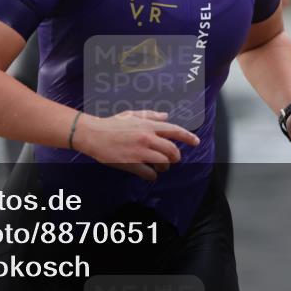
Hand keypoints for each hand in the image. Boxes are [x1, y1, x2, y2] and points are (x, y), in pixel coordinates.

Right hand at [75, 110, 199, 181]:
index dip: (188, 137)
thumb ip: (151, 115)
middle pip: (172, 151)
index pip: (175, 130)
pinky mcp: (132, 164)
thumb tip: (166, 116)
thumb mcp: (132, 115)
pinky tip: (149, 174)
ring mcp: (140, 152)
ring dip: (164, 167)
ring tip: (158, 167)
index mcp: (148, 125)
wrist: (93, 134)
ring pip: (164, 164)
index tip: (196, 142)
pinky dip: (152, 176)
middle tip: (171, 159)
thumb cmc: (112, 124)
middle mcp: (147, 138)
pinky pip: (150, 174)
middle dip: (175, 157)